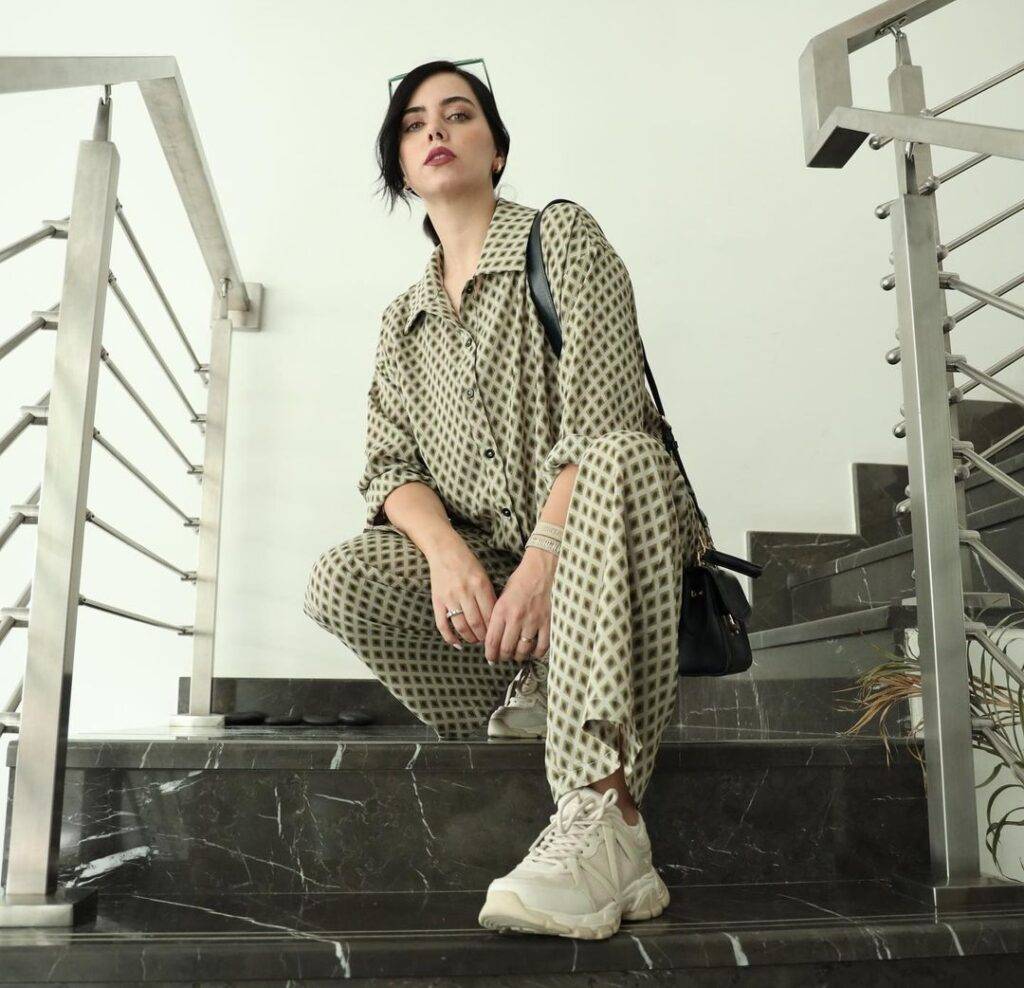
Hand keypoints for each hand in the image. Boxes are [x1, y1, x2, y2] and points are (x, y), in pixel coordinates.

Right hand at [426, 533, 496, 648]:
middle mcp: (465, 592)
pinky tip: (457, 643)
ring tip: (474, 640)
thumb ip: (489, 595)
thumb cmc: (468, 563)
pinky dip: (450, 637)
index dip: (494, 628)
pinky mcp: (437, 601)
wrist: (444, 551)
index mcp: (480, 585)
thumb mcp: (484, 575)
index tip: (497, 634)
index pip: (490, 614)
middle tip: (486, 641)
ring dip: (469, 638)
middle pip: (477, 623)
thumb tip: (495, 619)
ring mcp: (450, 597)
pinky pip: (442, 624)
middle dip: (483, 636)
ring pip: (461, 626)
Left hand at [485, 547, 557, 663]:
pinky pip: (542, 646)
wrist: (541, 571)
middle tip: (503, 658)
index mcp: (502, 611)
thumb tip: (493, 637)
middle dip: (503, 657)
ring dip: (518, 656)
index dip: (490, 654)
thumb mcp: (502, 597)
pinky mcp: (548, 623)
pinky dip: (537, 653)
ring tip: (517, 655)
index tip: (491, 658)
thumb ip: (497, 617)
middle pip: (506, 649)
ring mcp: (533, 622)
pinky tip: (533, 652)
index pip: (492, 641)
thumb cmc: (521, 582)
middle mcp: (516, 618)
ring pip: (523, 650)